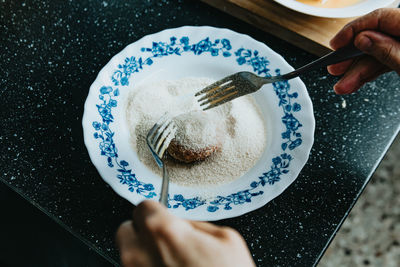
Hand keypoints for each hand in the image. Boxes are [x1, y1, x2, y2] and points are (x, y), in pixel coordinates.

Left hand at [116, 201, 255, 266]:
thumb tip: (182, 224)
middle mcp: (139, 254)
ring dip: (144, 255)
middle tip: (165, 241)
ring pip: (128, 255)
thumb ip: (196, 225)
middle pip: (126, 229)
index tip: (163, 217)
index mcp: (163, 232)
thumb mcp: (227, 239)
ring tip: (170, 265)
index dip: (156, 211)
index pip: (143, 206)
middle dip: (143, 232)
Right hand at [327, 8, 399, 93]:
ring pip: (377, 55)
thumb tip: (362, 39)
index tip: (335, 45)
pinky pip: (385, 62)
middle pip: (375, 38)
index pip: (378, 18)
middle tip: (335, 69)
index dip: (353, 30)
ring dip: (357, 72)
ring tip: (343, 86)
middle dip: (352, 58)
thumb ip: (386, 50)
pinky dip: (369, 74)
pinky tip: (355, 83)